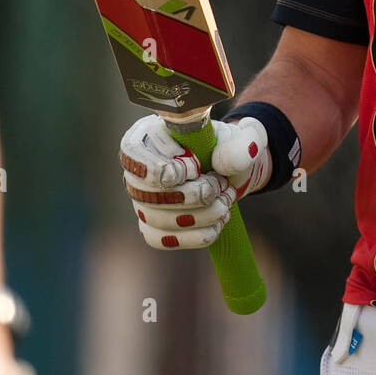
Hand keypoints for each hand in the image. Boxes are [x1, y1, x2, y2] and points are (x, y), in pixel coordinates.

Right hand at [120, 113, 270, 250]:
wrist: (231, 172)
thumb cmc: (229, 148)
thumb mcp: (243, 139)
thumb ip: (240, 147)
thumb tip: (221, 164)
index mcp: (148, 135)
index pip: (133, 154)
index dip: (166, 168)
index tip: (197, 167)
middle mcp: (136, 169)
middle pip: (146, 192)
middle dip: (192, 195)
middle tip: (221, 184)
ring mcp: (140, 199)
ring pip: (156, 218)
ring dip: (199, 216)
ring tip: (225, 202)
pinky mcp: (151, 224)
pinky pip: (160, 239)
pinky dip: (194, 236)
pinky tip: (217, 224)